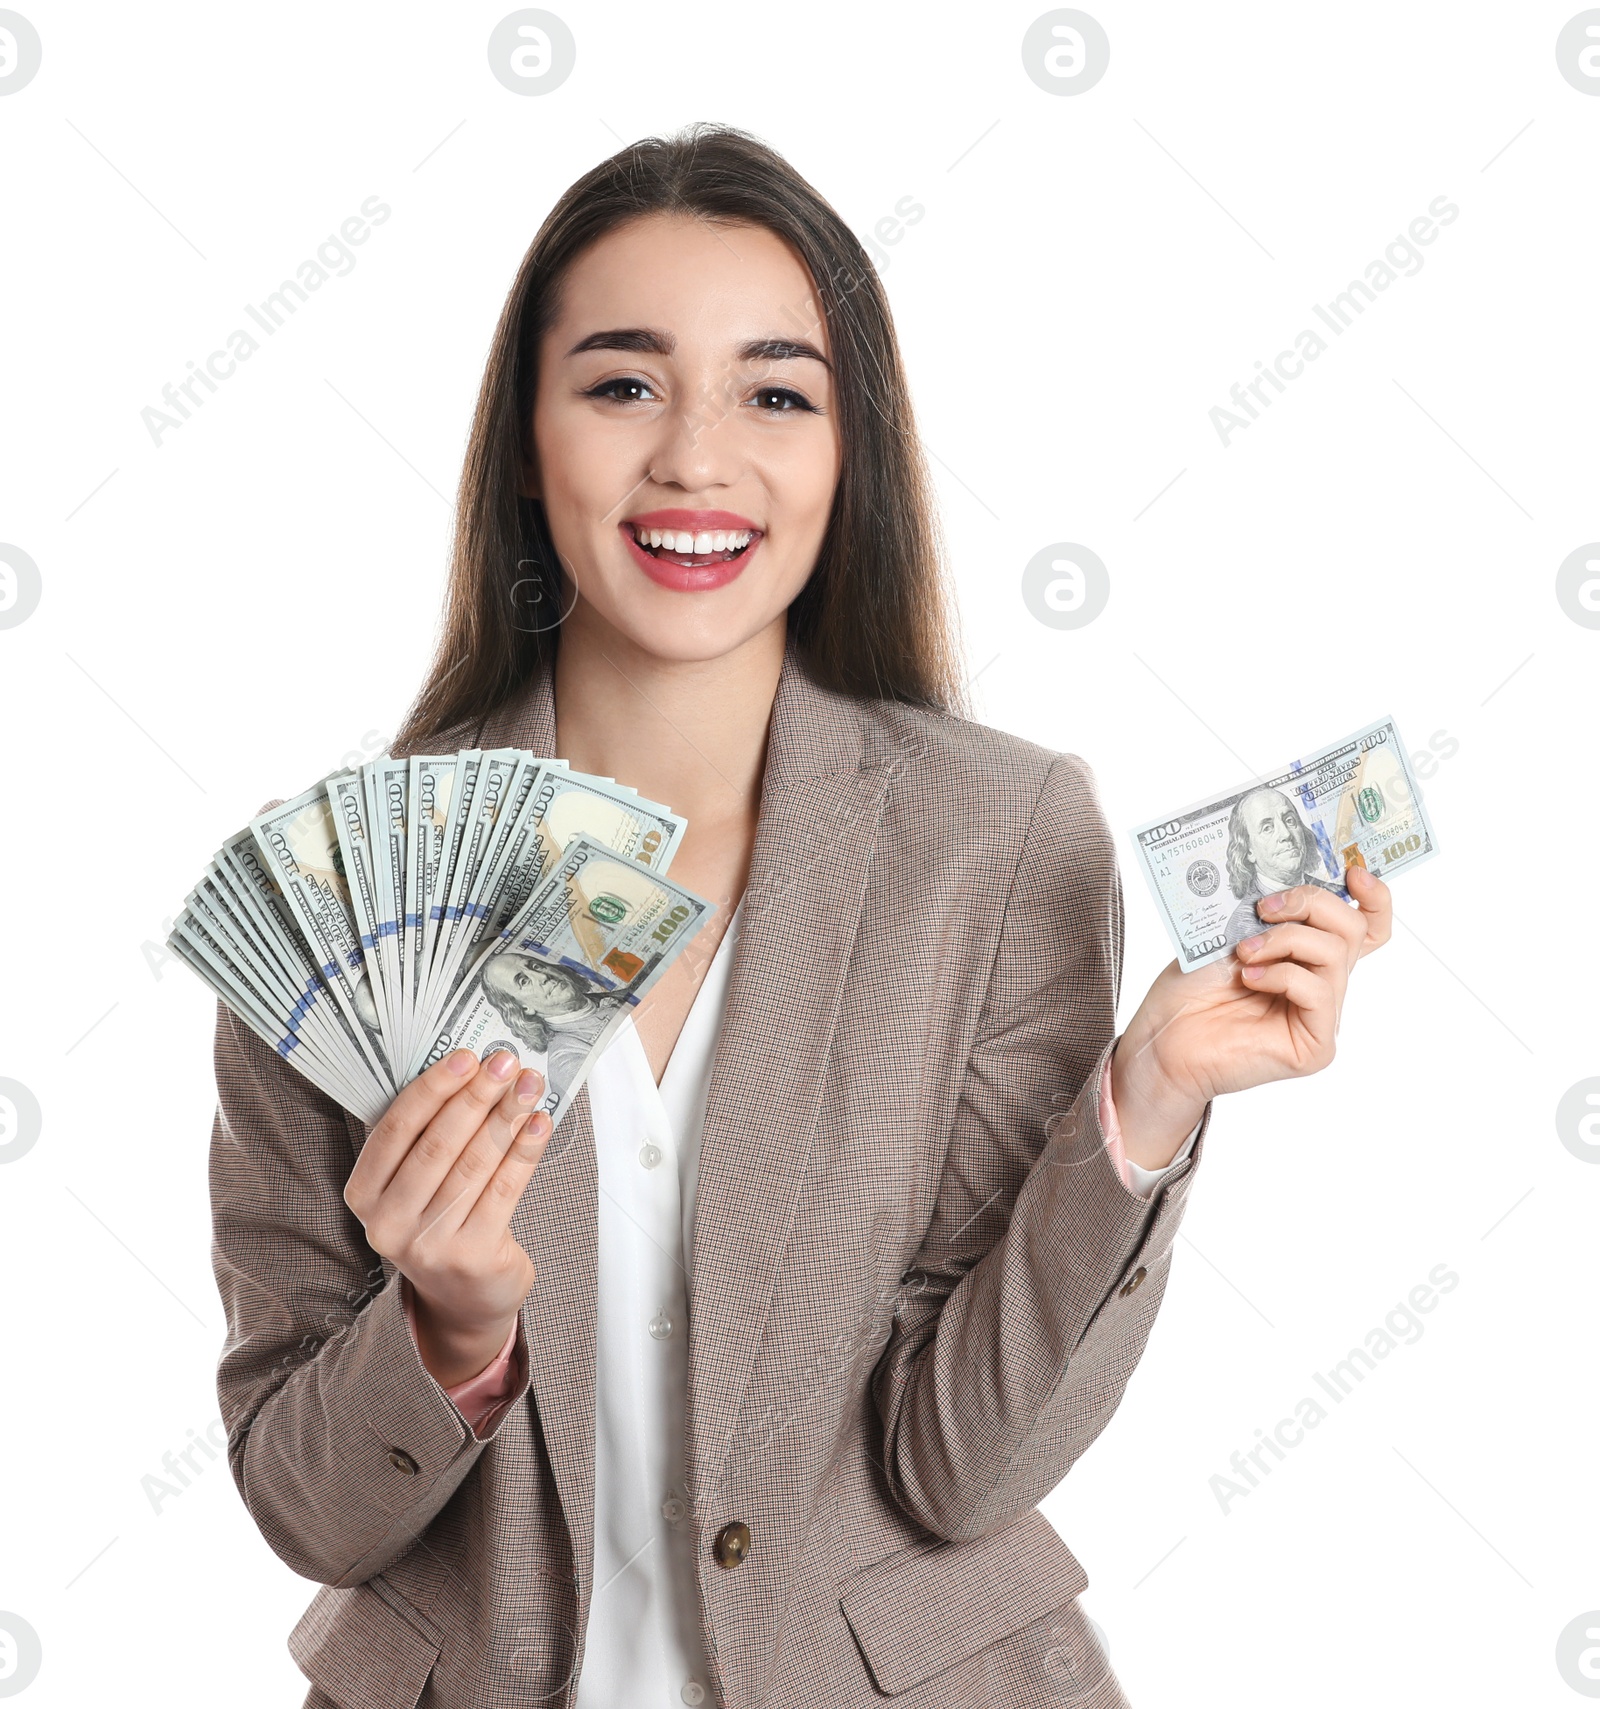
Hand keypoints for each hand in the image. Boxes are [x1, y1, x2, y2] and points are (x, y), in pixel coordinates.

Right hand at [343, 1048, 551, 1385]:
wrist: (463, 1296)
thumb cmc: (439, 1220)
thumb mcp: (414, 1184)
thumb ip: (427, 1135)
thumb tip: (472, 1069)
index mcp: (364, 1194)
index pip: (396, 1129)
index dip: (433, 1088)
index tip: (466, 1056)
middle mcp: (388, 1222)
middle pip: (438, 1144)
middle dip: (477, 1096)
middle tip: (507, 1062)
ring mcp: (429, 1244)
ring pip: (474, 1164)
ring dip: (506, 1117)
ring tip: (530, 1085)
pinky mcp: (472, 1256)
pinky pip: (504, 1190)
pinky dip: (525, 1151)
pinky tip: (540, 1123)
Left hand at [1111, 865, 1393, 1167]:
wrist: (1164, 1035)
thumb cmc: (1193, 987)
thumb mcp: (1232, 932)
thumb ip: (1270, 911)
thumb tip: (1291, 880)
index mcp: (1308, 956)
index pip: (1366, 928)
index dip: (1373, 897)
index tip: (1354, 872)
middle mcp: (1323, 985)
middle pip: (1353, 929)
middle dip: (1312, 903)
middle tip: (1265, 908)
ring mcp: (1323, 1017)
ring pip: (1335, 954)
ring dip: (1285, 939)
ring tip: (1244, 951)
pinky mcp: (1316, 1046)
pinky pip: (1318, 991)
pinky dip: (1281, 975)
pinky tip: (1249, 979)